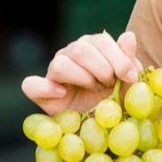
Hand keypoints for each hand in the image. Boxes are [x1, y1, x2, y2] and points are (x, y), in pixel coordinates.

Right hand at [21, 30, 141, 115]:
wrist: (103, 125)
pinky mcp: (41, 92)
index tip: (129, 77)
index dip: (118, 58)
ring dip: (82, 79)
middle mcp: (70, 53)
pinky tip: (63, 93)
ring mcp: (54, 71)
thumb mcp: (127, 81)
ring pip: (60, 64)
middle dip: (102, 69)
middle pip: (80, 49)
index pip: (101, 40)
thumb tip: (129, 36)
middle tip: (110, 84)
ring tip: (94, 89)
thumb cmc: (116, 98)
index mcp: (92, 45)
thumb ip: (128, 58)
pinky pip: (31, 85)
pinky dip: (47, 88)